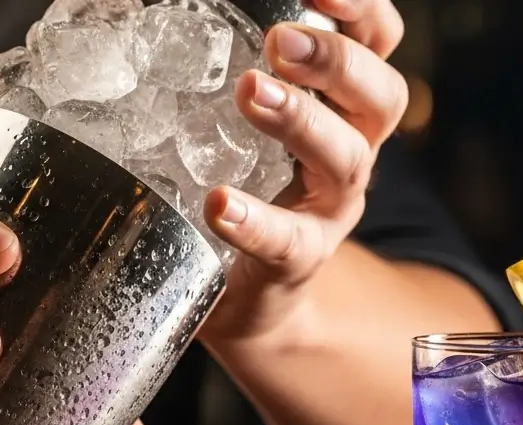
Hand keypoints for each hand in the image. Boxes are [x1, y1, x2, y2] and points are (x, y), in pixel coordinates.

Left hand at [197, 0, 407, 343]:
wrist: (252, 298)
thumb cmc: (248, 186)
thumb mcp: (252, 121)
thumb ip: (233, 67)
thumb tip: (141, 12)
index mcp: (344, 106)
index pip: (376, 44)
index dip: (361, 10)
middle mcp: (352, 151)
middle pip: (380, 97)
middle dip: (336, 61)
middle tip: (280, 43)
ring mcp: (329, 210)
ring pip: (345, 160)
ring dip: (300, 120)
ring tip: (251, 93)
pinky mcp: (296, 263)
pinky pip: (287, 241)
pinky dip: (255, 220)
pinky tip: (220, 203)